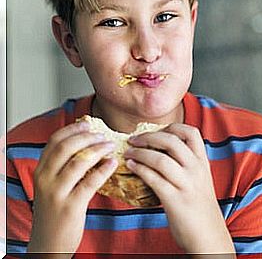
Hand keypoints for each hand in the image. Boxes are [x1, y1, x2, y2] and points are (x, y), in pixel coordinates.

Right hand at [28, 121, 117, 253]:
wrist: (48, 243)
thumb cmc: (56, 211)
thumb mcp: (52, 185)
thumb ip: (64, 167)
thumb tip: (87, 144)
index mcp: (41, 171)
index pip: (54, 141)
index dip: (73, 129)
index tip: (88, 124)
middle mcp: (45, 179)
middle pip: (66, 147)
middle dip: (87, 137)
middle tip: (103, 135)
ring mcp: (57, 193)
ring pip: (78, 162)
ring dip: (98, 150)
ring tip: (111, 146)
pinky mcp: (71, 206)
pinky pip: (90, 182)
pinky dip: (103, 169)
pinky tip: (113, 163)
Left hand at [125, 123, 234, 253]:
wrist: (209, 236)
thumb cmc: (200, 208)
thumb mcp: (200, 180)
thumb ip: (187, 165)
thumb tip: (161, 150)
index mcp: (203, 162)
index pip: (190, 132)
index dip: (171, 126)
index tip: (155, 130)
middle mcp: (196, 170)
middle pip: (171, 140)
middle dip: (148, 136)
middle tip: (134, 139)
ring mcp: (186, 184)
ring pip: (160, 158)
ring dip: (139, 152)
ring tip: (128, 152)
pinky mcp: (175, 200)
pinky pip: (153, 179)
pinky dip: (139, 169)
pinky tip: (131, 167)